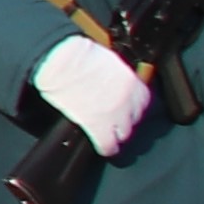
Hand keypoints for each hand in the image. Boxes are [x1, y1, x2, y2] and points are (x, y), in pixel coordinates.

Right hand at [35, 34, 152, 159]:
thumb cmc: (75, 54)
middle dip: (126, 120)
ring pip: (124, 133)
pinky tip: (104, 149)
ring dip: (117, 134)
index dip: (133, 105)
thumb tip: (108, 81)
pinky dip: (106, 148)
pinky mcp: (98, 125)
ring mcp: (115, 113)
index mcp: (130, 80)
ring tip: (111, 136)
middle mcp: (128, 98)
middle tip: (117, 122)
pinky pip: (107, 144)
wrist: (60, 60)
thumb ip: (112, 74)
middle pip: (135, 118)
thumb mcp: (104, 59)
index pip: (142, 100)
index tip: (127, 108)